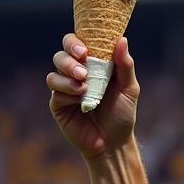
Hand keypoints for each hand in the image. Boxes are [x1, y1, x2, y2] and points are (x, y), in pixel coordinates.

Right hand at [47, 34, 138, 158]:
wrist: (114, 143)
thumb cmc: (122, 115)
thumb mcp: (129, 89)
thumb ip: (125, 65)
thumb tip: (122, 39)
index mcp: (91, 66)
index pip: (76, 44)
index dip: (75, 42)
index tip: (85, 50)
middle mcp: (75, 74)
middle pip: (61, 54)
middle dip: (69, 58)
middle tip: (83, 69)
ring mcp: (65, 89)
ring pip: (54, 72)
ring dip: (67, 76)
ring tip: (84, 87)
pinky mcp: (59, 105)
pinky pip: (55, 92)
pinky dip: (67, 92)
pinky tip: (81, 100)